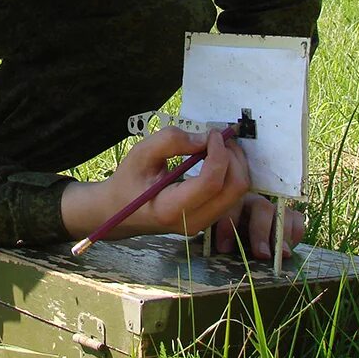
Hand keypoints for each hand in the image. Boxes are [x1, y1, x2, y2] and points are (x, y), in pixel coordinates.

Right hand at [62, 127, 249, 240]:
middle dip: (234, 157)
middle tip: (220, 136)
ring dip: (235, 164)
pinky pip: (232, 196)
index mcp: (172, 209)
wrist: (119, 211)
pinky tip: (216, 158)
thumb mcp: (140, 154)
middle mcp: (193, 222)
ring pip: (238, 193)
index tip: (213, 133)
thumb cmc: (128, 181)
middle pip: (234, 189)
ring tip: (218, 145)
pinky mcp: (208, 219)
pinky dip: (231, 173)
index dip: (218, 153)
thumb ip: (170, 141)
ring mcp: (203, 224)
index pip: (211, 183)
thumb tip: (206, 138)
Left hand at [213, 193, 305, 259]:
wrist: (235, 235)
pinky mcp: (287, 216)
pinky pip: (296, 219)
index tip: (224, 249)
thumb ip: (217, 238)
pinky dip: (295, 232)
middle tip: (262, 254)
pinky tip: (290, 248)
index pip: (231, 206)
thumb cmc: (222, 236)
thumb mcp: (215, 235)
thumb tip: (222, 249)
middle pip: (262, 207)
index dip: (227, 226)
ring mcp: (272, 208)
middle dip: (261, 231)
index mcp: (230, 201)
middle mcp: (253, 201)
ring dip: (283, 234)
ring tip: (283, 254)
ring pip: (282, 213)